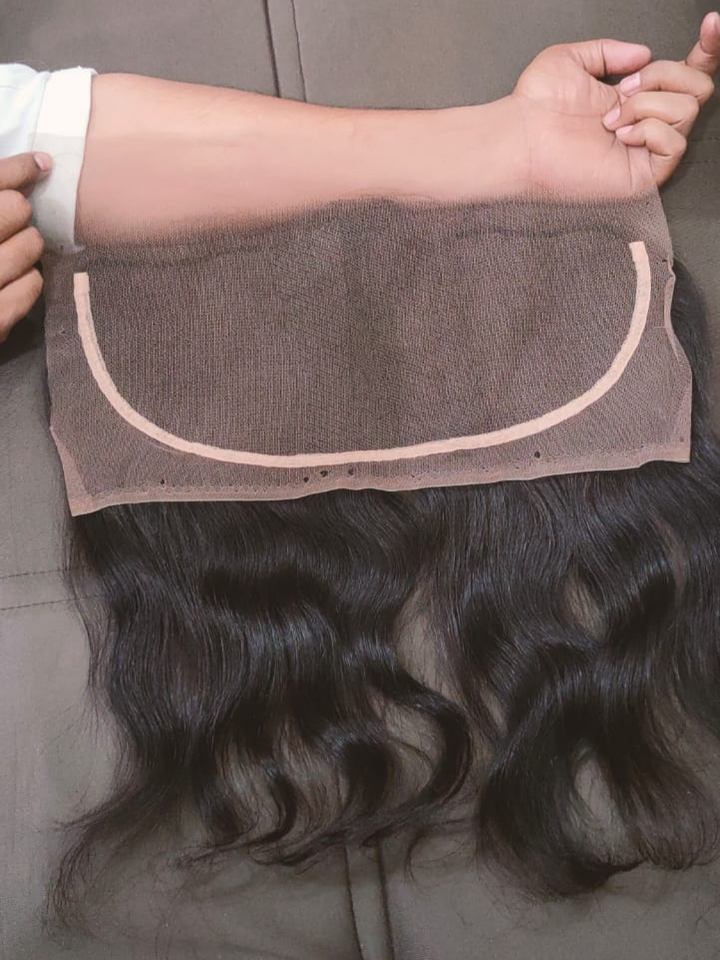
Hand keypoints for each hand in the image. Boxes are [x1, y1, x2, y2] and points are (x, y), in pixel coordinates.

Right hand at [0, 152, 50, 344]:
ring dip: (26, 248)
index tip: (40, 164)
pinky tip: (16, 283)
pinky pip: (32, 284)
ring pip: (30, 245)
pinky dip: (30, 281)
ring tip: (9, 257)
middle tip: (10, 224)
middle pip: (15, 209)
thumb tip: (30, 171)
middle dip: (17, 214)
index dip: (18, 167)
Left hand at [510, 11, 718, 195]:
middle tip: (625, 89)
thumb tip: (646, 54)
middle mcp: (645, 123)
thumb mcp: (573, 58)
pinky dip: (650, 130)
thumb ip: (611, 51)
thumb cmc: (536, 103)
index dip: (708, 49)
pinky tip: (620, 136)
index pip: (686, 74)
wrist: (520, 136)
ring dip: (647, 104)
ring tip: (610, 119)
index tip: (711, 24)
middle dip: (664, 76)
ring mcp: (646, 150)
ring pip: (687, 110)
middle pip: (697, 88)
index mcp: (635, 97)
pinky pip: (675, 144)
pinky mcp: (642, 176)